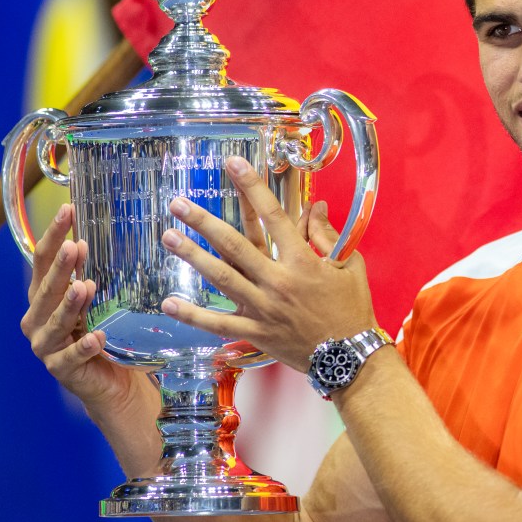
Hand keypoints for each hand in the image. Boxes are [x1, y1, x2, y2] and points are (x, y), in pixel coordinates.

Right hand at [20, 204, 157, 416]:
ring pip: (56, 321)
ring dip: (70, 305)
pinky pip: (72, 356)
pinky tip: (97, 337)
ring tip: (84, 287)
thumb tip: (91, 238)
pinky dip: (84, 346)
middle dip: (60, 268)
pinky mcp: (62, 369)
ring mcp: (47, 345)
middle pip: (46, 289)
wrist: (114, 380)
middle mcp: (38, 319)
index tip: (68, 210)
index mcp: (44, 296)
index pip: (43, 261)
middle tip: (74, 246)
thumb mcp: (98, 300)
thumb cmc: (103, 332)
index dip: (53, 236)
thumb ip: (90, 274)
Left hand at [159, 156, 377, 371]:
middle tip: (179, 203)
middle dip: (204, 221)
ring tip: (169, 237)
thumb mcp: (349, 265)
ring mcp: (263, 309)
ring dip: (192, 256)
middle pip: (235, 245)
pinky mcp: (255, 333)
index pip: (273, 216)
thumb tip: (316, 207)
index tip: (234, 166)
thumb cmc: (352, 308)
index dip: (252, 188)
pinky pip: (219, 323)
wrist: (349, 355)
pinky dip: (193, 314)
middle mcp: (278, 282)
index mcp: (302, 261)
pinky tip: (169, 302)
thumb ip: (328, 236)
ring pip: (221, 278)